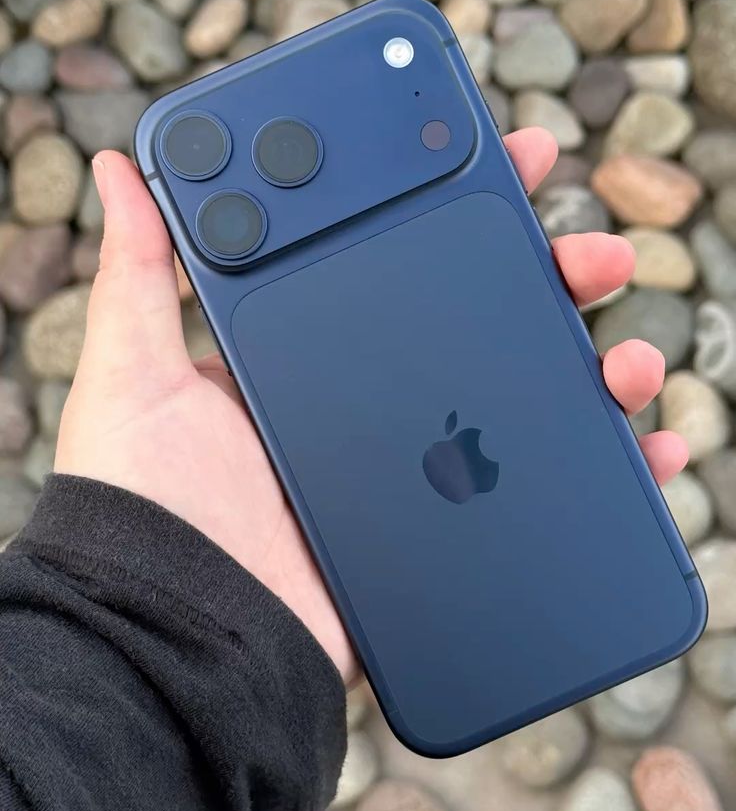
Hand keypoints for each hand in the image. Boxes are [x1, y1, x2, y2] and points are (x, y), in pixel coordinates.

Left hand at [56, 130, 687, 682]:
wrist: (182, 648)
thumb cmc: (146, 513)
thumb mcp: (135, 375)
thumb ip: (140, 273)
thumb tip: (119, 163)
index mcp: (307, 358)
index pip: (396, 262)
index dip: (458, 213)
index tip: (513, 161)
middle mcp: (368, 409)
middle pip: (483, 326)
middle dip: (551, 279)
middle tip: (595, 252)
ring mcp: (415, 476)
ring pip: (527, 404)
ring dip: (595, 368)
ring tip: (626, 358)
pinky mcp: (444, 540)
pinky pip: (539, 497)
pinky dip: (604, 473)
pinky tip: (644, 449)